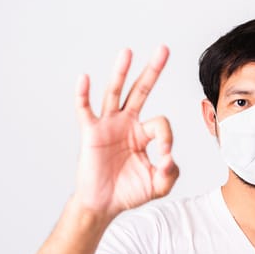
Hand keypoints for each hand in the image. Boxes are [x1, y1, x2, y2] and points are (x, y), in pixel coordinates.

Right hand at [72, 46, 178, 216]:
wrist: (104, 204)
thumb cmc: (129, 192)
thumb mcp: (158, 185)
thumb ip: (171, 173)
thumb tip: (169, 158)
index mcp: (144, 134)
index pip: (161, 124)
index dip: (166, 139)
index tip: (164, 158)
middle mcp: (127, 123)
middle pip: (141, 91)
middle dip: (152, 71)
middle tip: (164, 49)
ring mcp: (108, 125)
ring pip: (115, 93)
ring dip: (121, 73)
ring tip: (128, 52)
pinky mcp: (91, 132)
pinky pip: (85, 110)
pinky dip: (83, 94)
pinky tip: (85, 78)